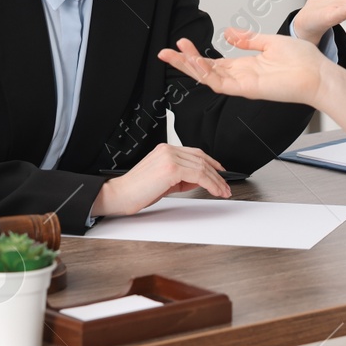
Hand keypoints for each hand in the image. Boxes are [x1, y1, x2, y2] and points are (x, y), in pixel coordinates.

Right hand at [92, 142, 231, 217]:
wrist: (120, 195)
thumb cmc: (137, 191)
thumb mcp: (163, 182)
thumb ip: (181, 178)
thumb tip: (199, 180)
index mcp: (164, 150)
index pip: (194, 153)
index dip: (211, 162)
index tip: (221, 172)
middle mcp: (168, 150)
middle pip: (201, 159)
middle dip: (217, 174)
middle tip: (226, 186)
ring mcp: (169, 157)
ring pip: (202, 167)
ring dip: (216, 181)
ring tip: (223, 191)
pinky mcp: (171, 168)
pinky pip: (198, 175)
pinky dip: (210, 183)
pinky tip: (215, 191)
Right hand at [158, 29, 331, 107]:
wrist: (318, 74)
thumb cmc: (303, 61)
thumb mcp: (270, 42)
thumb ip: (248, 38)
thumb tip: (228, 32)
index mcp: (245, 66)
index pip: (213, 63)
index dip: (195, 55)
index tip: (180, 43)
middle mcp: (240, 77)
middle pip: (204, 72)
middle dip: (183, 63)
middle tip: (163, 52)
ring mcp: (242, 84)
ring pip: (207, 78)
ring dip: (189, 66)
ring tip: (172, 53)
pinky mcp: (247, 89)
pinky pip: (221, 84)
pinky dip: (206, 74)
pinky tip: (194, 63)